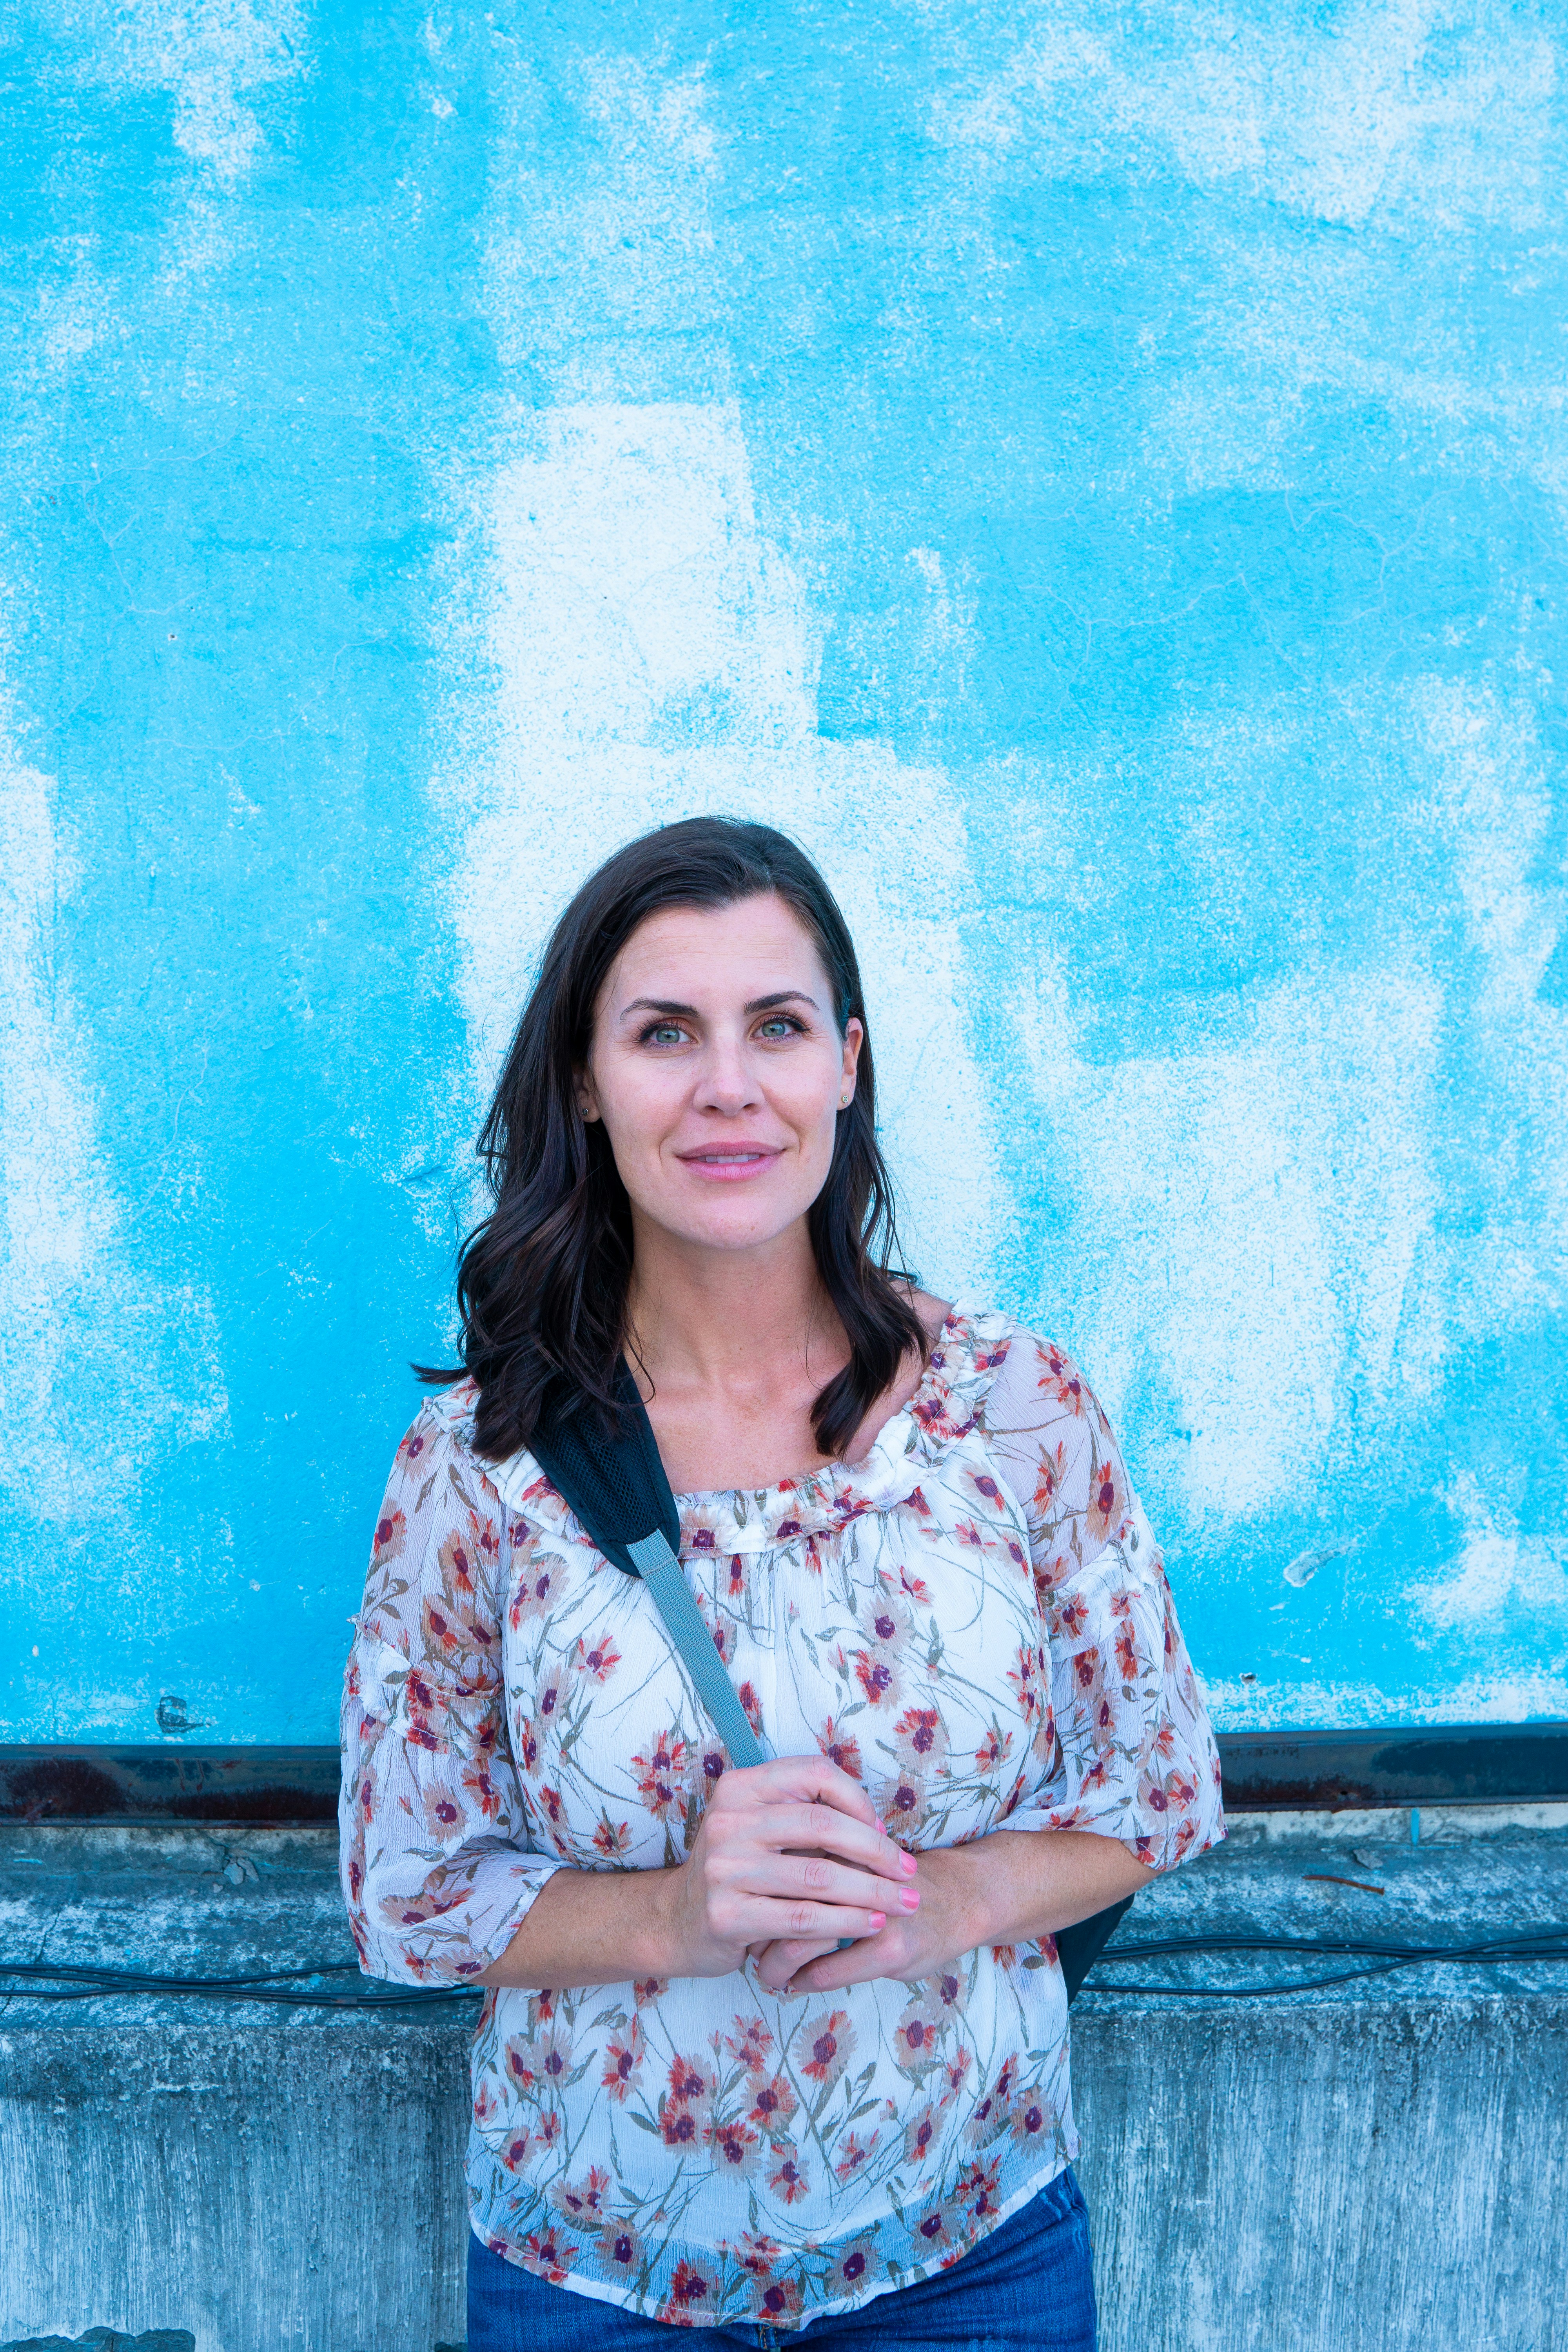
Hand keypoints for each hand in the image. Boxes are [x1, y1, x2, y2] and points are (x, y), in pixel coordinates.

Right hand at [659, 1755, 919, 1979]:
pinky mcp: (728, 1916)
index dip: (857, 1798)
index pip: (814, 1774)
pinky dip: (846, 1923)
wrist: (675, 1921)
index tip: (883, 1828)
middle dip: (877, 1851)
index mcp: (740, 1787)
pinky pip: (804, 1919)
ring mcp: (725, 1869)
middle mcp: (729, 1822)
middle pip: (823, 1827)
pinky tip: (872, 1925)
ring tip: (905, 1904)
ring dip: (873, 1893)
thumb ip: (803, 1815)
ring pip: (819, 1878)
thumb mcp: (757, 1825)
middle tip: (910, 1872)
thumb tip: (876, 1825)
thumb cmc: (737, 1870)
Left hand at [752, 1846, 977, 1994]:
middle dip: (758, 1935)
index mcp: (837, 1841)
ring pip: (798, 1941)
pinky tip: (797, 1982)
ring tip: (768, 1972)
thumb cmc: (891, 1877)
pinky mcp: (891, 1947)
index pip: (775, 1866)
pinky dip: (803, 1981)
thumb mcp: (850, 1854)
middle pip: (780, 1903)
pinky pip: (826, 1972)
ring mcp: (874, 1910)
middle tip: (750, 1949)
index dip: (753, 1895)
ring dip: (774, 1965)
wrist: (958, 1899)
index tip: (747, 1913)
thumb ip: (809, 1857)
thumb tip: (751, 1883)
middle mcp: (854, 1870)